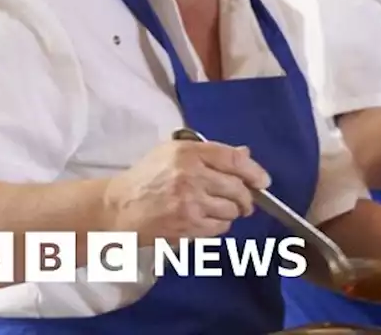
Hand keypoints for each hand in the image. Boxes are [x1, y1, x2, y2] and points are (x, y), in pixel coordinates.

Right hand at [102, 139, 270, 239]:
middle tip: (244, 201)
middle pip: (238, 188)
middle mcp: (190, 176)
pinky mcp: (186, 225)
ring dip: (232, 212)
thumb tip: (246, 154)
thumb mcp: (173, 153)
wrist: (117, 208)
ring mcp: (188, 202)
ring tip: (218, 209)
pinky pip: (219, 228)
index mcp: (188, 153)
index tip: (263, 181)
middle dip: (246, 197)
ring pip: (231, 210)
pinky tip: (206, 220)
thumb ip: (211, 153)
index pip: (234, 159)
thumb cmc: (147, 177)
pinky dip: (219, 225)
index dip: (255, 171)